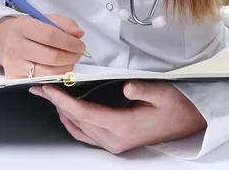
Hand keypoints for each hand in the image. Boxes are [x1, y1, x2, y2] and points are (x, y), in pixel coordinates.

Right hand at [0, 14, 85, 78]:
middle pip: (52, 56)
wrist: (8, 41)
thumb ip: (65, 24)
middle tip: (78, 54)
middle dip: (71, 57)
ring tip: (70, 62)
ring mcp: (13, 64)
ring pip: (48, 73)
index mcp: (24, 26)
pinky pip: (41, 83)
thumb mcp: (46, 20)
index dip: (70, 42)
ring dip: (66, 69)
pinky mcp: (13, 79)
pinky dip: (55, 78)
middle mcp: (15, 46)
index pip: (51, 35)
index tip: (81, 45)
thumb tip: (79, 33)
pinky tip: (59, 70)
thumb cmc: (32, 30)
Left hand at [29, 80, 206, 153]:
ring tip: (48, 96)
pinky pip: (86, 134)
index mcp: (123, 127)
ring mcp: (114, 143)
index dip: (63, 100)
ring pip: (78, 129)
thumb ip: (144, 90)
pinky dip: (72, 121)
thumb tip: (127, 86)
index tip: (49, 89)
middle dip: (56, 103)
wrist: (188, 122)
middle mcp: (115, 139)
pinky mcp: (115, 141)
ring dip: (61, 112)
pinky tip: (67, 111)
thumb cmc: (175, 106)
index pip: (84, 113)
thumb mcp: (163, 93)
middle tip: (40, 87)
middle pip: (76, 121)